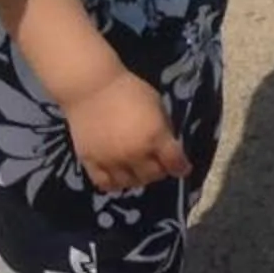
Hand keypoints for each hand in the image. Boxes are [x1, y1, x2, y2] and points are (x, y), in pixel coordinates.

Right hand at [66, 66, 190, 191]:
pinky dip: (115, 184)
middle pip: (153, 176)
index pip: (174, 163)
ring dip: (138, 178)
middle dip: (160, 171)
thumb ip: (163, 128)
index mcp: (154, 137)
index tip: (182, 168)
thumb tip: (169, 145)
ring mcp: (111, 161)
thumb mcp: (156, 105)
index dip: (181, 168)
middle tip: (158, 165)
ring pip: (130, 183)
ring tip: (139, 170)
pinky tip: (119, 176)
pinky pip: (105, 184)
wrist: (91, 88)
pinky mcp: (91, 163)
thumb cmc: (129, 90)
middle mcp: (134, 153)